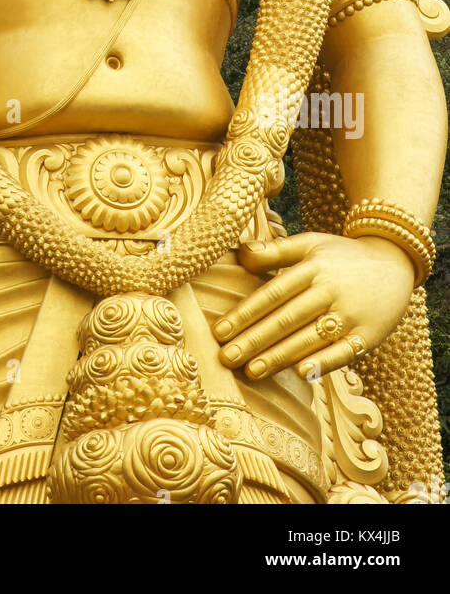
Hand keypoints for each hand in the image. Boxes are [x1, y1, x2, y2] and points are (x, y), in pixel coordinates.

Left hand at [213, 232, 415, 381]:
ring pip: (309, 338)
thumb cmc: (342, 256)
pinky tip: (300, 373)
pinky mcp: (368, 335)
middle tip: (226, 359)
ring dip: (279, 356)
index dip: (245, 313)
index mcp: (312, 268)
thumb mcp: (311, 243)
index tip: (220, 332)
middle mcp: (329, 291)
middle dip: (254, 340)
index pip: (272, 294)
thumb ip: (276, 250)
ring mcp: (350, 314)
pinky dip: (323, 362)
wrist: (396, 264)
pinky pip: (343, 352)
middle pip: (286, 319)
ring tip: (251, 371)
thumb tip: (239, 253)